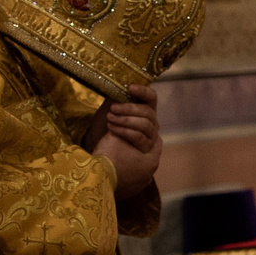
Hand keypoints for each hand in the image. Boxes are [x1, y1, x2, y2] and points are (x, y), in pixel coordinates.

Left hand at [90, 85, 161, 200]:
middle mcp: (151, 127)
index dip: (143, 91)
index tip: (130, 86)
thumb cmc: (103, 141)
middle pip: (149, 113)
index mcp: (143, 115)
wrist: (103, 169)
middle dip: (130, 108)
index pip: (151, 99)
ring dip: (127, 120)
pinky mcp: (150, 155)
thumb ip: (114, 103)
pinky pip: (141, 139)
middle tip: (113, 108)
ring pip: (147, 125)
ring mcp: (152, 142)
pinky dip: (126, 132)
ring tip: (110, 119)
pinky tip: (112, 130)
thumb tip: (114, 85)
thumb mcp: (106, 118)